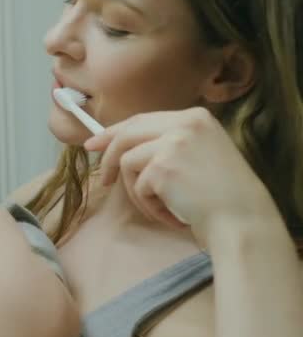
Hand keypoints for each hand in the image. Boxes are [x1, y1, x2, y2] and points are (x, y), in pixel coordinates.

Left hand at [84, 107, 281, 245]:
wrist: (242, 219)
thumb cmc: (220, 195)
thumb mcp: (198, 155)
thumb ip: (167, 145)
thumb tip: (121, 147)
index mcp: (195, 117)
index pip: (142, 120)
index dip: (114, 132)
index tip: (95, 143)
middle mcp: (184, 123)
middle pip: (127, 134)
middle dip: (107, 156)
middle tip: (101, 178)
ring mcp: (172, 142)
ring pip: (127, 162)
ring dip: (138, 192)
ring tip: (160, 207)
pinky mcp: (162, 166)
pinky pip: (137, 186)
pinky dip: (149, 205)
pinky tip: (171, 214)